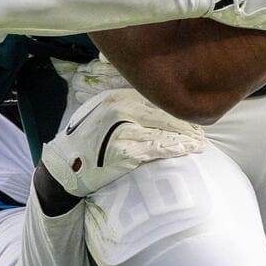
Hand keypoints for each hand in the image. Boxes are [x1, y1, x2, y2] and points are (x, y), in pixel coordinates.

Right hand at [40, 88, 205, 196]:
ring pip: (162, 132)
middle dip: (184, 125)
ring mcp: (123, 131)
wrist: (64, 166)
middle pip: (162, 116)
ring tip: (200, 143)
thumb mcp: (99, 112)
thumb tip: (151, 104)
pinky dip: (173, 149)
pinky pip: (155, 149)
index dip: (174, 109)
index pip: (154, 101)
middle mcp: (120, 111)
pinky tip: (186, 151)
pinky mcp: (125, 152)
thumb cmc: (84, 140)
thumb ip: (123, 106)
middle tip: (201, 132)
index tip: (190, 115)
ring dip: (184, 138)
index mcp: (115, 99)